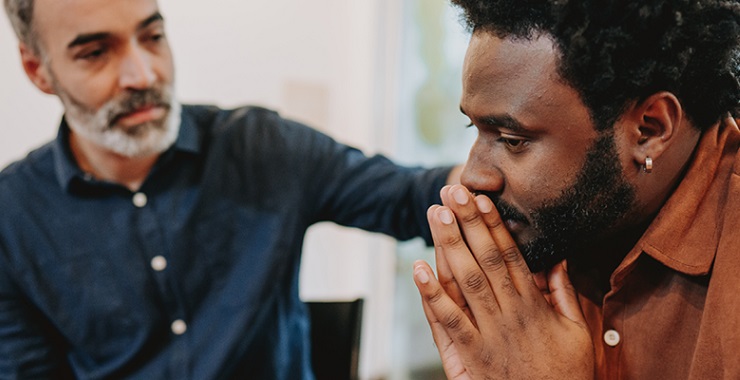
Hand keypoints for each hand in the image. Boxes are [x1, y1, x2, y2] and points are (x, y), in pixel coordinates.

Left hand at [413, 185, 593, 379]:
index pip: (510, 255)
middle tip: (452, 192)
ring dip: (448, 246)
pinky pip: (448, 321)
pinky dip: (431, 295)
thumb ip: (564, 293)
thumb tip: (556, 258)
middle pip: (484, 259)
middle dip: (467, 223)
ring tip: (436, 214)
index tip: (481, 199)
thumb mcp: (576, 332)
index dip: (494, 225)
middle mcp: (509, 314)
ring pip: (465, 282)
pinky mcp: (470, 355)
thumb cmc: (565, 374)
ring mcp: (488, 333)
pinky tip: (418, 269)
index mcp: (534, 305)